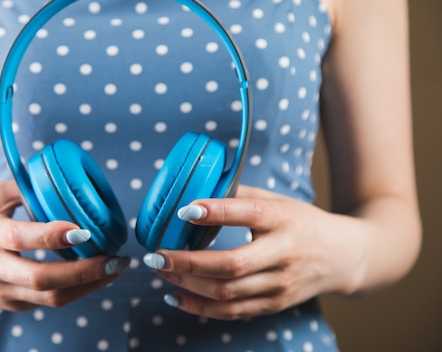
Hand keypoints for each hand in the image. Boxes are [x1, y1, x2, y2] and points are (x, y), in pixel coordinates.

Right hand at [0, 180, 129, 310]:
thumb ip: (21, 187)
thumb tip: (59, 180)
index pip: (22, 238)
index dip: (54, 237)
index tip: (84, 230)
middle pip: (42, 278)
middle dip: (85, 271)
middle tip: (115, 257)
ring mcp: (1, 292)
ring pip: (50, 298)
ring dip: (89, 285)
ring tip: (116, 267)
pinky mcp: (10, 306)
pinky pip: (48, 302)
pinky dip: (77, 290)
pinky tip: (96, 275)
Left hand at [143, 185, 367, 319]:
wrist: (344, 257)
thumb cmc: (303, 222)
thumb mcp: (278, 201)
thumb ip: (241, 194)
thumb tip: (198, 186)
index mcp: (283, 220)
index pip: (248, 214)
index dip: (215, 212)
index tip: (184, 210)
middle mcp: (283, 254)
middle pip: (231, 264)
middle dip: (187, 262)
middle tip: (156, 256)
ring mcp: (279, 284)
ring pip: (226, 292)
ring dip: (187, 284)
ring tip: (161, 271)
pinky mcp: (274, 304)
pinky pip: (232, 312)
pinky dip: (200, 307)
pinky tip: (176, 296)